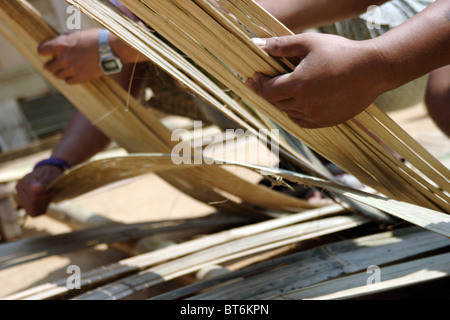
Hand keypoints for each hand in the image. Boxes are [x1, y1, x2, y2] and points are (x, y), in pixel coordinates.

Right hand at [15, 166, 63, 216]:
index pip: (35, 197)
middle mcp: (20, 188)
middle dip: (46, 201)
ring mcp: (20, 196)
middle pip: (34, 204)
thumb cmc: (50, 174)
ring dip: (44, 205)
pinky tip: (44, 202)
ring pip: (33, 210)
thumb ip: (44, 182)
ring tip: (47, 196)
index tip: (53, 190)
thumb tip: (36, 188)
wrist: (47, 174)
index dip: (47, 196)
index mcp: (26, 180)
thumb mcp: (51, 175)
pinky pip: (33, 213)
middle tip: (51, 193)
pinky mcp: (23, 203)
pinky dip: (41, 209)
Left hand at [38, 29, 102, 83]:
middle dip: (50, 65)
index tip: (46, 52)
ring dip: (59, 72)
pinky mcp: (81, 77)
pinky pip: (68, 81)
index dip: (43, 51)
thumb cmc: (95, 38)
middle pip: (48, 67)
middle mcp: (63, 58)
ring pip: (57, 75)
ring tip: (64, 70)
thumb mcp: (76, 35)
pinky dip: (69, 78)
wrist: (110, 48)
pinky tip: (72, 75)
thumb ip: (65, 42)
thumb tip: (57, 46)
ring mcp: (72, 69)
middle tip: (52, 64)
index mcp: (60, 45)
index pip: (41, 51)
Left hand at [246, 33, 391, 127]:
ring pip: (289, 112)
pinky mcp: (327, 121)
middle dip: (269, 92)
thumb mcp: (309, 43)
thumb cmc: (340, 52)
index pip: (268, 91)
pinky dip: (297, 113)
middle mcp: (305, 104)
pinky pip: (303, 121)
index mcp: (298, 85)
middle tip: (266, 82)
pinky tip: (300, 102)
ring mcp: (316, 115)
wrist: (373, 69)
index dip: (258, 84)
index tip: (254, 78)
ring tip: (285, 90)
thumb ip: (282, 45)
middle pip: (277, 102)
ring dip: (283, 102)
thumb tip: (257, 44)